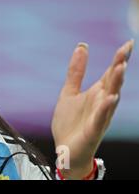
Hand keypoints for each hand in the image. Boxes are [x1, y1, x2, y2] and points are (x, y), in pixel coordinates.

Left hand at [52, 40, 133, 178]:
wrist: (64, 149)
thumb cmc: (70, 122)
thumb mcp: (69, 91)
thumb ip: (76, 71)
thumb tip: (82, 46)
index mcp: (97, 93)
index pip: (110, 73)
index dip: (119, 58)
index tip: (128, 43)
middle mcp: (102, 103)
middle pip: (113, 82)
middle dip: (119, 67)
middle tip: (125, 50)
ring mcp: (99, 116)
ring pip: (110, 98)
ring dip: (115, 83)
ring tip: (120, 68)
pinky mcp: (93, 130)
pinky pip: (100, 118)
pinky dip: (105, 108)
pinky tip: (110, 98)